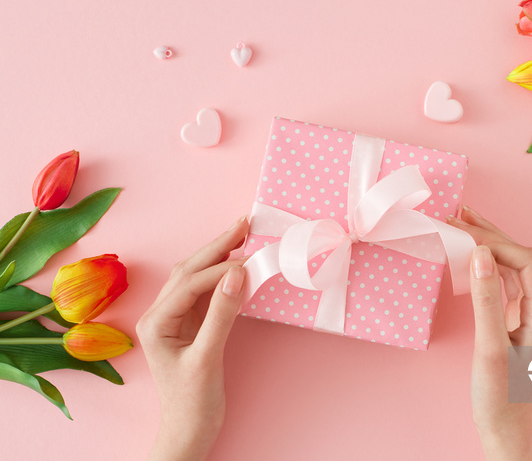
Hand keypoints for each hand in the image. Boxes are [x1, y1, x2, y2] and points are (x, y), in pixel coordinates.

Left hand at [136, 216, 248, 460]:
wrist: (188, 430)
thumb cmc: (193, 402)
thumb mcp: (208, 357)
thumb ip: (222, 314)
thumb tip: (238, 273)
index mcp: (156, 321)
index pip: (191, 283)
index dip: (222, 269)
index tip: (252, 260)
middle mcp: (159, 314)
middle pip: (189, 270)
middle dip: (217, 246)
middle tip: (244, 224)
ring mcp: (173, 318)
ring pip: (194, 276)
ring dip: (218, 256)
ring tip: (241, 235)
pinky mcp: (187, 324)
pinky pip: (204, 291)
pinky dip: (221, 276)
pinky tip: (236, 266)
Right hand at [447, 207, 531, 460]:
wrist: (506, 429)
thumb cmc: (500, 396)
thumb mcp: (490, 349)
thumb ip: (486, 299)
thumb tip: (480, 254)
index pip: (527, 261)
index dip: (496, 242)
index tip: (464, 232)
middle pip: (522, 258)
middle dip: (491, 235)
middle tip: (458, 214)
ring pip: (514, 266)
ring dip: (489, 244)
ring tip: (461, 224)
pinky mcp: (521, 318)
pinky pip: (507, 281)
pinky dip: (488, 264)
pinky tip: (471, 255)